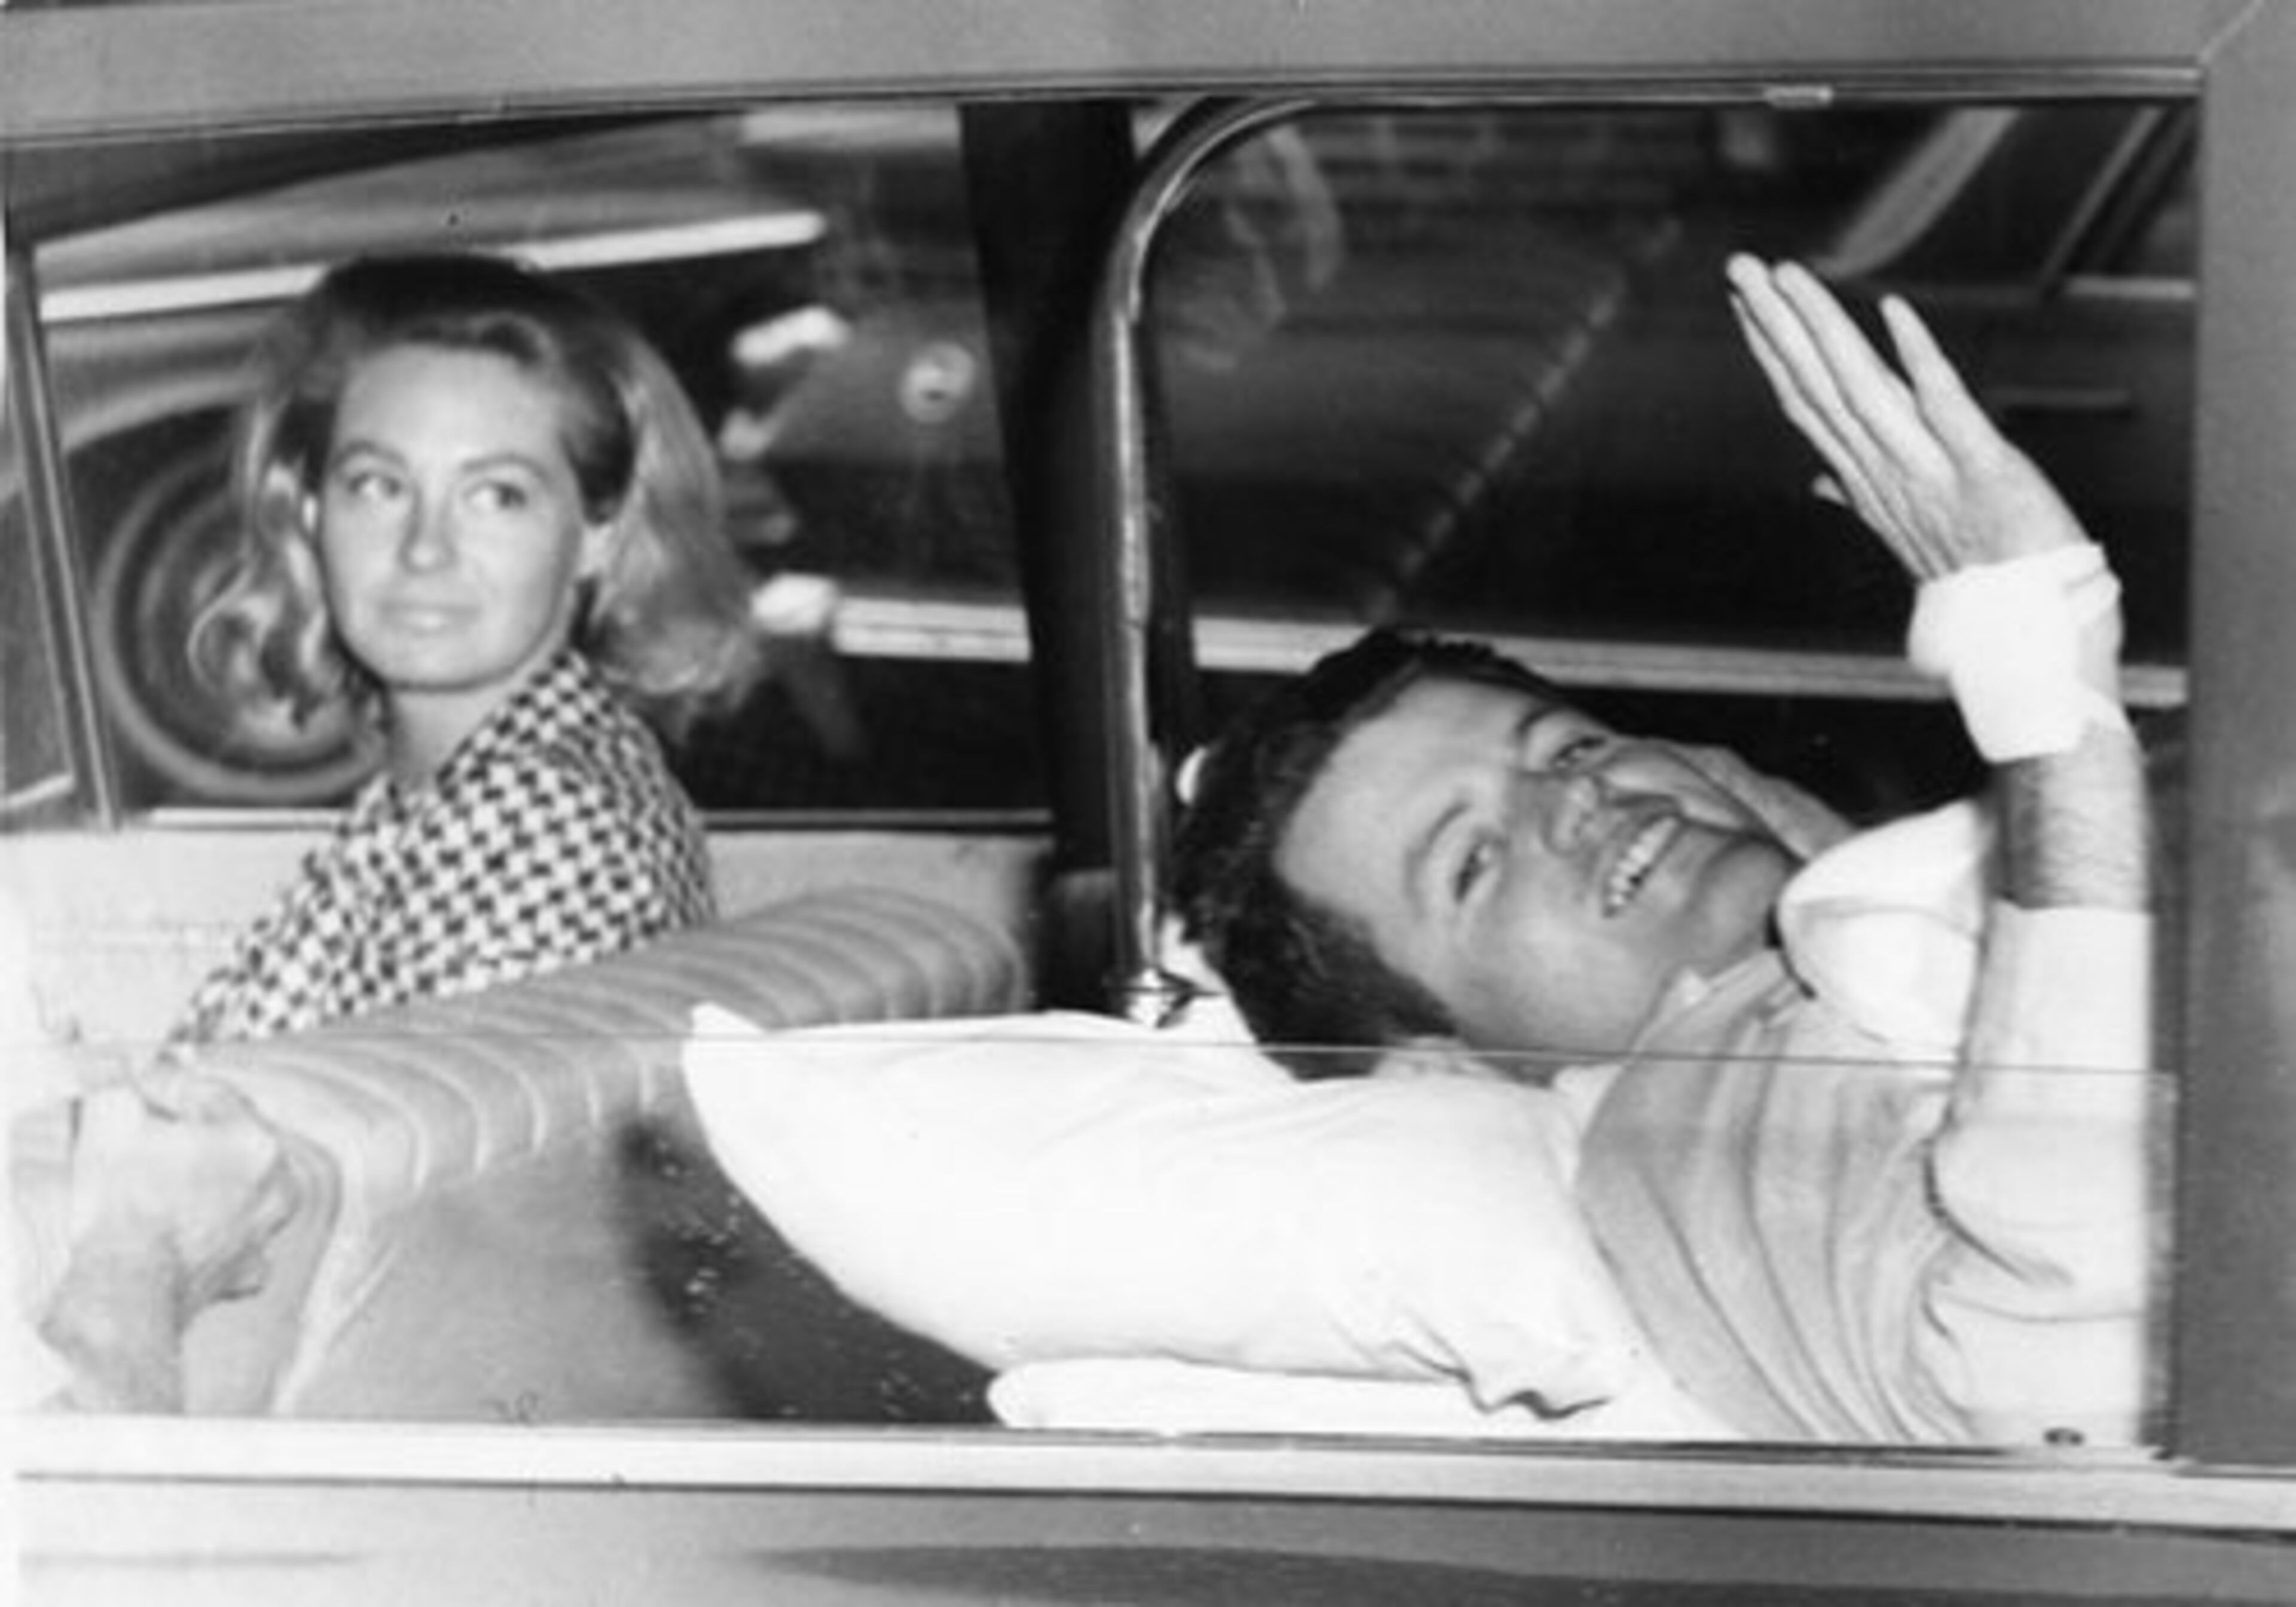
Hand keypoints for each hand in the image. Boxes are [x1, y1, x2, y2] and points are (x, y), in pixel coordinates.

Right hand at [67, 1072, 301, 1315]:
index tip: (132, 1085)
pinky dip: (205, 1232)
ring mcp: (265, 1231)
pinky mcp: (245, 1270)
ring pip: (230, 1188)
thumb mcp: (108, 1121)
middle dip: (181, 1131)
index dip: (160, 1086)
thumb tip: (115, 1064)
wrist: (124, 1293)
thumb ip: (116, 1081)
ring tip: (146, 1181)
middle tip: (138, 1128)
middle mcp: (277, 1184)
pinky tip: (176, 1229)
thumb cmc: (122, 1211)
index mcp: (255, 1140)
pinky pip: (230, 1239)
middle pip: (224, 1139)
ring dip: (195, 1179)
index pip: (205, 1094)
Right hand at [1726, 255, 2091, 578]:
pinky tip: (1891, 311)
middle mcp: (1886, 472)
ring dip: (1822, 330)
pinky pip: (1945, 408)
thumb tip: (1818, 481)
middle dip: (1776, 323)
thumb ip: (1860, 493)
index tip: (1743, 302)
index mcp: (1868, 480)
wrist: (2029, 634)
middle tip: (1740, 266)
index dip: (1772, 350)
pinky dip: (1917, 358)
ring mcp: (1930, 472)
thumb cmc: (1975, 578)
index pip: (1808, 403)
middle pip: (1819, 385)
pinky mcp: (1984, 471)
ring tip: (1789, 277)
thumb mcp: (1910, 532)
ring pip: (1861, 389)